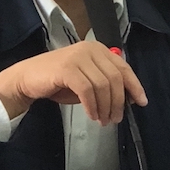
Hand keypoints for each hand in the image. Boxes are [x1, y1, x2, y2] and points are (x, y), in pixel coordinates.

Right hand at [0, 40, 147, 124]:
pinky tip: (91, 115)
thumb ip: (105, 84)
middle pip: (115, 78)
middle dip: (118, 102)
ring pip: (102, 85)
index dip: (135, 85)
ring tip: (102, 120)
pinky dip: (92, 106)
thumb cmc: (58, 81)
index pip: (123, 67)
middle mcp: (90, 49)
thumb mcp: (87, 81)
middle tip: (115, 119)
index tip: (141, 102)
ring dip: (105, 107)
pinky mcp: (67, 68)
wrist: (28, 78)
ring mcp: (78, 57)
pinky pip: (87, 90)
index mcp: (98, 49)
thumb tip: (128, 98)